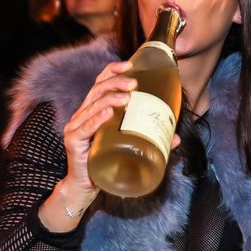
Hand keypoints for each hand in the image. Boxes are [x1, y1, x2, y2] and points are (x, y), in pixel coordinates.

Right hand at [40, 61, 180, 231]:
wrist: (86, 186)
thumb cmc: (106, 161)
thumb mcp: (129, 144)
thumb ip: (151, 139)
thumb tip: (176, 138)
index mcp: (94, 109)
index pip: (100, 82)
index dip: (113, 71)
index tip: (130, 64)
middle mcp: (82, 114)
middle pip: (97, 90)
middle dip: (116, 83)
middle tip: (135, 83)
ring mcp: (76, 127)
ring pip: (92, 105)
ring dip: (111, 98)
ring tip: (127, 96)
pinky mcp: (73, 142)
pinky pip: (85, 128)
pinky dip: (97, 119)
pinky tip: (108, 113)